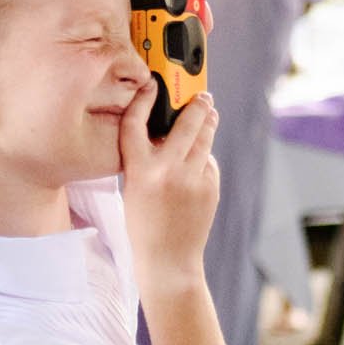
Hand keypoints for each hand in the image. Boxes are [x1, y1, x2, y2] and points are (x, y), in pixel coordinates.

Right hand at [119, 83, 220, 292]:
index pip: (136, 123)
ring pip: (204, 139)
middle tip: (202, 96)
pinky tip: (200, 162)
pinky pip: (208, 163)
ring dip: (208, 122)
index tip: (153, 85)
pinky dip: (205, 158)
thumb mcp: (133, 188)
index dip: (143, 100)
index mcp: (138, 170)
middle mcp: (166, 171)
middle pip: (184, 123)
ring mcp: (192, 179)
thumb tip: (166, 130)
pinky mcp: (210, 187)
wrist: (168, 259)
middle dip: (195, 105)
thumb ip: (145, 159)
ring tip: (210, 112)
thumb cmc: (144, 224)